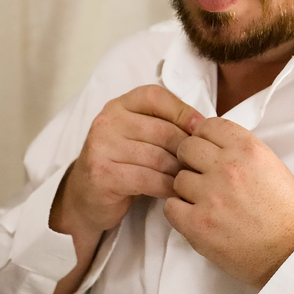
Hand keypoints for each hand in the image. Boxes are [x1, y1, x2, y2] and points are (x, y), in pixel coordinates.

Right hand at [52, 84, 203, 240]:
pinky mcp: (103, 174)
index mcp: (119, 105)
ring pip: (158, 158)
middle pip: (163, 131)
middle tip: (202, 164)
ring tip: (191, 180)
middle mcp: (108, 122)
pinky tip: (175, 192)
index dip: (183, 112)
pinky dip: (167, 187)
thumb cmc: (123, 163)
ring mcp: (102, 147)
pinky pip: (148, 179)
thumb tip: (207, 126)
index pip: (156, 97)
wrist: (86, 196)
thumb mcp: (138, 136)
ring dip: (180, 172)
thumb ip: (164, 124)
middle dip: (187, 150)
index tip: (202, 130)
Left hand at [164, 118, 293, 287]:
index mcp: (249, 149)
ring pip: (177, 179)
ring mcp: (210, 196)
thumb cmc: (289, 215)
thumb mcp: (274, 167)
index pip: (209, 125)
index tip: (207, 150)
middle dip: (191, 160)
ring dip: (187, 189)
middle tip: (201, 176)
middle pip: (186, 148)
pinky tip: (197, 217)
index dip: (204, 138)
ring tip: (205, 202)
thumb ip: (242, 153)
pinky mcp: (197, 224)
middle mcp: (228, 167)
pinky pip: (170, 207)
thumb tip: (213, 146)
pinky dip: (180, 212)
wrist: (293, 255)